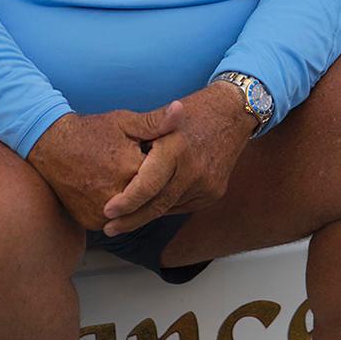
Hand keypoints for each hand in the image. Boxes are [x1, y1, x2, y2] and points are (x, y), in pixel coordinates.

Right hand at [27, 101, 182, 229]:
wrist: (51, 146)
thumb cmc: (91, 131)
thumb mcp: (124, 121)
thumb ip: (155, 122)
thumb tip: (180, 110)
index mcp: (131, 169)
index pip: (161, 176)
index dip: (156, 164)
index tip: (143, 153)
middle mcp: (118, 196)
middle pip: (147, 196)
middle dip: (145, 183)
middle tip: (126, 165)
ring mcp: (103, 213)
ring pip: (132, 211)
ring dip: (132, 198)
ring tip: (116, 175)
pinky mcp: (91, 222)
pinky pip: (114, 220)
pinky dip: (117, 209)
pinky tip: (109, 189)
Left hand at [102, 82, 256, 235]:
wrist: (233, 112)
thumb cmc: (192, 111)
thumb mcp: (163, 116)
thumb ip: (142, 138)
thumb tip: (116, 160)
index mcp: (176, 149)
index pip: (147, 186)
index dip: (126, 202)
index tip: (107, 212)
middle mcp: (193, 170)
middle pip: (157, 205)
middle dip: (130, 220)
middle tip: (109, 228)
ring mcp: (206, 185)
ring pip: (169, 208)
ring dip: (147, 214)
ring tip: (124, 221)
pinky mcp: (214, 193)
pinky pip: (183, 205)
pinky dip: (166, 206)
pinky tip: (152, 207)